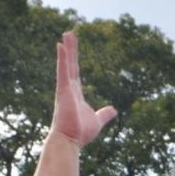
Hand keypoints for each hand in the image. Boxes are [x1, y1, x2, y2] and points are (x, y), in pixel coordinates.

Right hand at [50, 31, 116, 146]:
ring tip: (67, 34)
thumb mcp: (97, 120)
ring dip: (67, 49)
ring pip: (66, 64)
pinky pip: (62, 71)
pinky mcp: (62, 90)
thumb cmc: (80, 132)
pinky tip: (61, 45)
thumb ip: (104, 114)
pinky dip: (62, 58)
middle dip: (71, 49)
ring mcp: (65, 89)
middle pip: (71, 64)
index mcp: (76, 93)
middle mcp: (69, 89)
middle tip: (70, 34)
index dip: (74, 59)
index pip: (75, 72)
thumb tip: (113, 110)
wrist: (70, 141)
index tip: (72, 47)